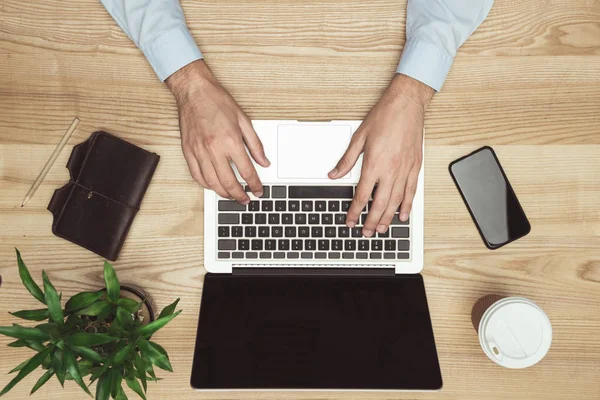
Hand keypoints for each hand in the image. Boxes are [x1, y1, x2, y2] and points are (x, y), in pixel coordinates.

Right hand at [166, 60, 269, 203]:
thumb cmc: (217, 101)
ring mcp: (199, 152)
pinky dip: (206, 185)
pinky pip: (196, 175)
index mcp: (230, 140)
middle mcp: (214, 149)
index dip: (254, 185)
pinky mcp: (188, 152)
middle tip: (246, 200)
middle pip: (228, 182)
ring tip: (231, 196)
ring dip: (223, 194)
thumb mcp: (244, 120)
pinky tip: (213, 186)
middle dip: (239, 196)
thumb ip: (255, 144)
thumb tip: (264, 161)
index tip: (258, 191)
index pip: (246, 171)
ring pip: (211, 183)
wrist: (194, 91)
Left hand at [329, 74, 433, 236]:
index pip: (362, 195)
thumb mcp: (359, 137)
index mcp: (374, 163)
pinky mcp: (415, 166)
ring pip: (396, 201)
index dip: (354, 211)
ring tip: (381, 229)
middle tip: (365, 232)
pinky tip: (403, 215)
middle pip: (380, 203)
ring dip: (388, 217)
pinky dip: (407, 205)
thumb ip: (347, 160)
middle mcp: (391, 170)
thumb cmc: (384, 117)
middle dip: (371, 220)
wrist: (406, 104)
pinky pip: (411, 191)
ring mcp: (405, 169)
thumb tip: (334, 174)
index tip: (350, 220)